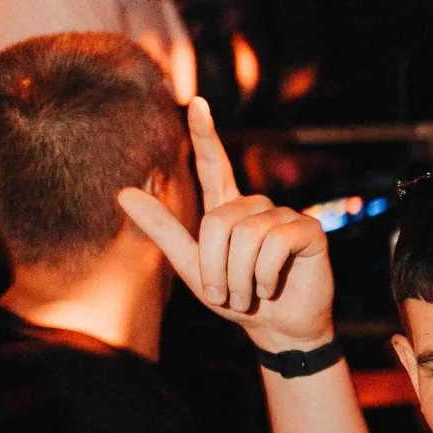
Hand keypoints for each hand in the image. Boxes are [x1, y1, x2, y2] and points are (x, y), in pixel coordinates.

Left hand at [119, 97, 335, 353]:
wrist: (278, 329)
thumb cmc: (236, 300)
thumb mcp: (191, 268)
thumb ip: (163, 230)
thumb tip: (123, 191)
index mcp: (228, 210)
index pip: (214, 165)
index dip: (205, 135)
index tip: (196, 102)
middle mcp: (257, 208)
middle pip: (220, 220)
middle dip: (215, 265)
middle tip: (224, 295)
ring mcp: (285, 217)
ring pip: (247, 234)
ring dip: (239, 275)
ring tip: (247, 295)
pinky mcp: (309, 231)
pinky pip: (276, 243)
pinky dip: (265, 273)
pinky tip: (270, 287)